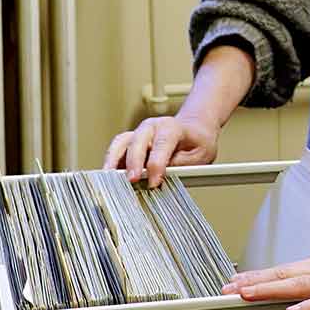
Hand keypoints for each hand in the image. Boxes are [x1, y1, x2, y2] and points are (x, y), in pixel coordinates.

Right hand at [105, 113, 219, 186]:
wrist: (193, 130)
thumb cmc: (197, 142)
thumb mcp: (202, 154)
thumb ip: (183, 164)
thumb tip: (164, 176)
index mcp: (172, 127)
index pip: (162, 144)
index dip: (156, 164)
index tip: (154, 182)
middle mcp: (152, 127)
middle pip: (138, 141)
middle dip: (133, 161)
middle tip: (132, 180)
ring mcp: (139, 133)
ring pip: (121, 142)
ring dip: (114, 160)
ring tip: (109, 178)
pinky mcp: (130, 142)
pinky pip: (116, 150)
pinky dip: (111, 162)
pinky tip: (108, 177)